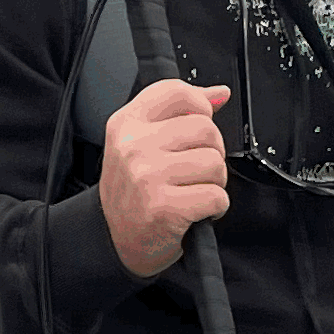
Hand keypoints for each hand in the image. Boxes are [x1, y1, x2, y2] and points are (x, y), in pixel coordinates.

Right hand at [101, 77, 231, 277]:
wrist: (114, 241)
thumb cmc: (133, 192)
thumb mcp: (142, 143)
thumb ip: (179, 113)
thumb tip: (219, 93)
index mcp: (127, 123)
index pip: (178, 92)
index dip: (200, 107)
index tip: (197, 129)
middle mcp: (133, 146)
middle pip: (206, 128)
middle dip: (212, 152)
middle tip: (194, 171)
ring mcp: (146, 176)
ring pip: (215, 163)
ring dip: (215, 182)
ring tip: (193, 191)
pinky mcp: (163, 207)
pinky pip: (216, 196)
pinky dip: (216, 207)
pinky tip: (196, 210)